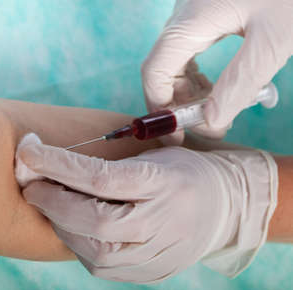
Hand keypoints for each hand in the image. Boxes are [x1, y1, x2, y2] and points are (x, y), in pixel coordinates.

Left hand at [15, 133, 277, 283]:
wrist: (221, 208)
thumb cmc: (180, 172)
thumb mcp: (152, 154)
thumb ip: (106, 164)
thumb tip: (46, 164)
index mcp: (165, 183)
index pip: (100, 178)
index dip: (58, 164)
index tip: (28, 150)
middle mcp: (163, 224)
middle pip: (92, 221)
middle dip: (51, 200)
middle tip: (30, 183)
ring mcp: (157, 256)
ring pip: (91, 250)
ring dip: (60, 224)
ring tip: (48, 202)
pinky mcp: (148, 274)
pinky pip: (99, 265)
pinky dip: (77, 243)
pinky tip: (70, 224)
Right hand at [142, 0, 292, 144]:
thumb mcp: (274, 39)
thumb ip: (240, 83)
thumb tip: (211, 121)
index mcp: (191, 21)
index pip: (155, 73)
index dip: (160, 109)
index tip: (178, 135)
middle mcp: (183, 17)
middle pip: (162, 69)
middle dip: (178, 103)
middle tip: (207, 126)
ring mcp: (191, 14)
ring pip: (174, 62)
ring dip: (189, 91)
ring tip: (216, 110)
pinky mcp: (204, 13)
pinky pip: (187, 51)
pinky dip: (197, 75)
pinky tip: (215, 86)